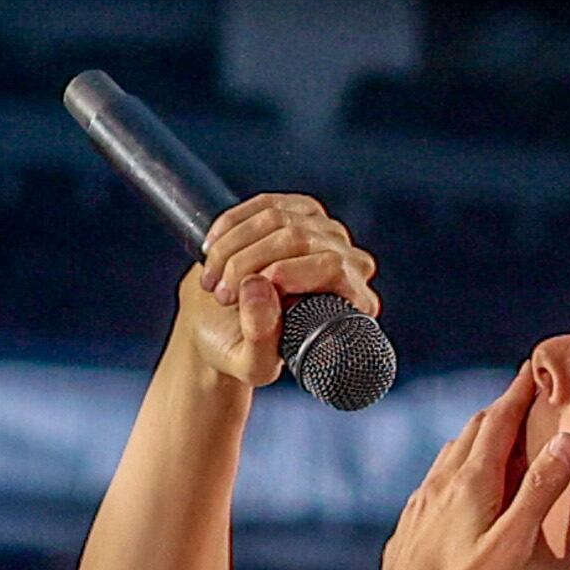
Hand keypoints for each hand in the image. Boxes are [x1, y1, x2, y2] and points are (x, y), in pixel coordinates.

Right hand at [172, 193, 378, 392]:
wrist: (222, 328)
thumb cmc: (245, 350)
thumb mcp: (252, 365)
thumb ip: (261, 343)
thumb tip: (259, 286)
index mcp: (354, 303)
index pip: (333, 267)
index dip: (288, 273)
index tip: (246, 292)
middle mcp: (349, 263)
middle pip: (301, 239)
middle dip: (248, 262)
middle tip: (221, 294)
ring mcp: (326, 233)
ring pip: (277, 219)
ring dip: (233, 248)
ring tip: (214, 282)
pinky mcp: (299, 211)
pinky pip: (264, 205)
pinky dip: (231, 226)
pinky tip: (214, 251)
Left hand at [348, 367, 569, 569]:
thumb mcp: (512, 547)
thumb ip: (539, 492)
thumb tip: (566, 440)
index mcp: (469, 483)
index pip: (498, 422)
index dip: (519, 393)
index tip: (535, 371)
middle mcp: (439, 486)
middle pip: (473, 432)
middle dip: (502, 410)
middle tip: (525, 399)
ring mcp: (421, 506)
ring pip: (451, 455)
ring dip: (478, 437)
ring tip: (500, 437)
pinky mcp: (411, 528)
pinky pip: (437, 481)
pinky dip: (459, 466)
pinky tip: (461, 486)